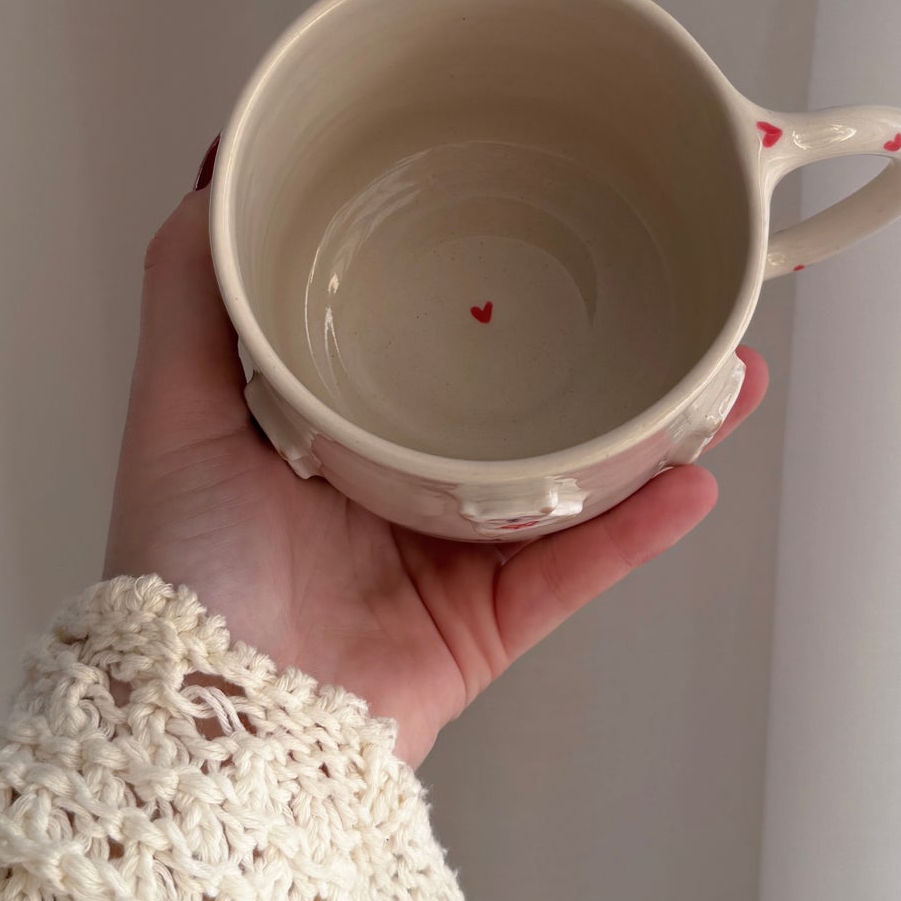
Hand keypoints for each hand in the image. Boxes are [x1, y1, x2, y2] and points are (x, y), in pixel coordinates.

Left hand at [104, 150, 767, 765]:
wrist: (209, 727)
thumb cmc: (182, 571)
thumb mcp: (172, 408)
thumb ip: (190, 295)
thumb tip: (218, 173)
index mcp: (330, 435)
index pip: (421, 344)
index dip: (480, 285)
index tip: (533, 211)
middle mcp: (399, 489)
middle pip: (520, 407)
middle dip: (599, 352)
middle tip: (666, 287)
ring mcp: (452, 559)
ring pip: (574, 481)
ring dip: (653, 431)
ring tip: (727, 371)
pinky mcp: (489, 626)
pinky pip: (580, 569)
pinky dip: (640, 528)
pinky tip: (696, 475)